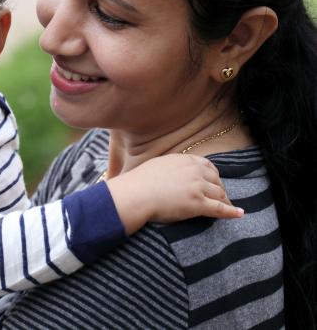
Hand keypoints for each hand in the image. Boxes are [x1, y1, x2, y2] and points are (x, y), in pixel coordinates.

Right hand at [106, 154, 242, 235]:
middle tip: (220, 196)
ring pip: (219, 193)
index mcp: (184, 160)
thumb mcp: (157, 165)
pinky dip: (231, 212)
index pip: (207, 165)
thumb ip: (171, 166)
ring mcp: (197, 187)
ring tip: (229, 207)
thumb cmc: (139, 182)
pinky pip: (220, 208)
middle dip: (219, 188)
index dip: (212, 175)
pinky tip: (239, 214)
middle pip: (215, 179)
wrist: (134, 195)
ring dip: (224, 200)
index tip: (213, 182)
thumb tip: (173, 172)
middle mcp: (194, 171)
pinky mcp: (198, 204)